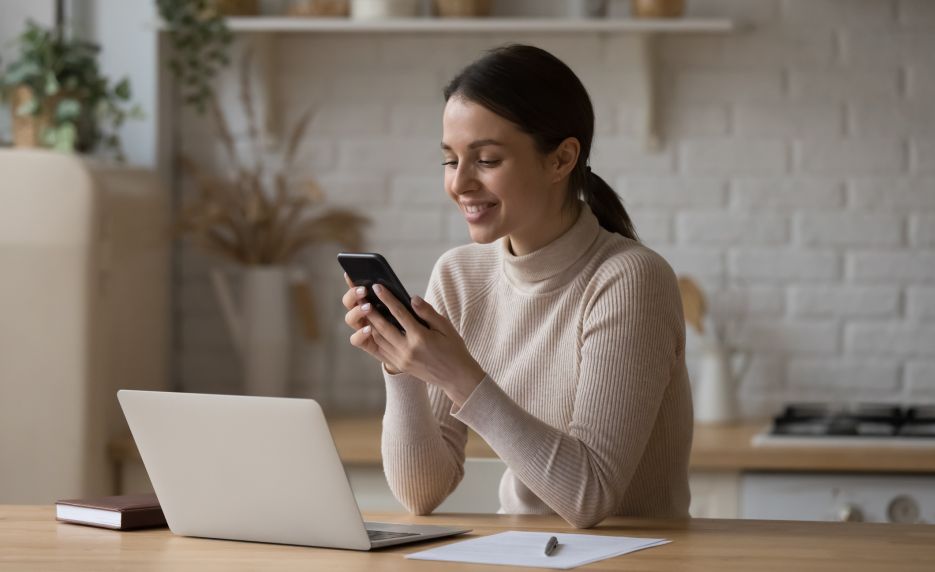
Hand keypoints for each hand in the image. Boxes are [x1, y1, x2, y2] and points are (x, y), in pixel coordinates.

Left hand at [342, 274, 484, 405]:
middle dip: (370, 310)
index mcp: (420, 338)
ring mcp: (401, 360)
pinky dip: (373, 338)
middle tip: (361, 296)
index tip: (377, 287)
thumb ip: (428, 312)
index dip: (387, 298)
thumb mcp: (446, 328)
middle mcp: (407, 350)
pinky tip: (369, 327)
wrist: (457, 378)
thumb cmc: (454, 349)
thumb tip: (413, 298)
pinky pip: (380, 350)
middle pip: (382, 326)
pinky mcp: (398, 366)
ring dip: (368, 323)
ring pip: (378, 339)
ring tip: (363, 309)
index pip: (399, 313)